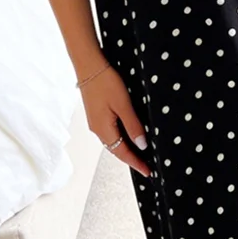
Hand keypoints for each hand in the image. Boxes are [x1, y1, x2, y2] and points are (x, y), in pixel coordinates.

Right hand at [79, 63, 151, 178]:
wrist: (89, 66)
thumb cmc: (105, 83)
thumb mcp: (123, 105)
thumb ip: (133, 126)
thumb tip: (142, 145)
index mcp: (104, 130)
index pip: (122, 153)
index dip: (136, 163)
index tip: (148, 172)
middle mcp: (98, 130)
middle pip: (116, 150)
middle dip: (131, 159)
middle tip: (146, 166)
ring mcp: (95, 123)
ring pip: (113, 142)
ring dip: (126, 150)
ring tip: (140, 155)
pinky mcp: (96, 115)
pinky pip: (110, 134)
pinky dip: (120, 140)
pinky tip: (128, 137)